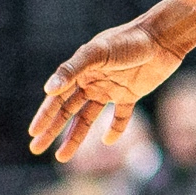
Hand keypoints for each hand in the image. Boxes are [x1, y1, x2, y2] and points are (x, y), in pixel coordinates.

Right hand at [30, 17, 184, 159]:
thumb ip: (73, 69)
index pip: (57, 98)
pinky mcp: (130, 94)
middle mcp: (92, 81)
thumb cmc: (128, 41)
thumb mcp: (97, 53)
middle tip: (36, 148)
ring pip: (88, 118)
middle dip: (52, 130)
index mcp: (80, 70)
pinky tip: (108, 141)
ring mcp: (110, 88)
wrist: (162, 38)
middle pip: (68, 111)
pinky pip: (120, 116)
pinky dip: (114, 129)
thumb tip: (48, 89)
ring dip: (75, 137)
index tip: (33, 133)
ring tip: (62, 157)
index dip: (45, 115)